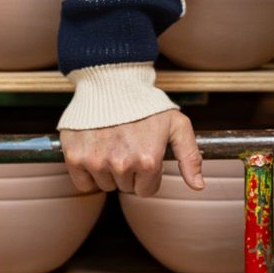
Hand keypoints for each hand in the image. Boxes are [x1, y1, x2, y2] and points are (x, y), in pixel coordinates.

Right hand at [60, 111, 203, 195]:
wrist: (111, 82)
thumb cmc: (145, 104)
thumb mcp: (177, 125)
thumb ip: (190, 157)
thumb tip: (198, 186)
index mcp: (148, 160)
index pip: (147, 190)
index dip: (147, 175)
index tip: (143, 156)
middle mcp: (122, 164)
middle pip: (126, 187)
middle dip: (129, 171)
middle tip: (127, 145)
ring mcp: (96, 161)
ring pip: (105, 185)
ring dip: (109, 171)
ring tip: (112, 144)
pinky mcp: (75, 157)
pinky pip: (83, 183)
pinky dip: (88, 173)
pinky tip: (95, 151)